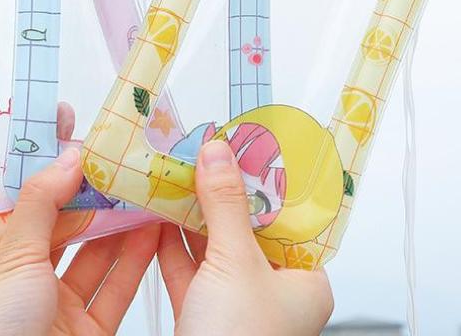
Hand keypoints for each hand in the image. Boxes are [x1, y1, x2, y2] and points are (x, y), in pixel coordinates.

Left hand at [0, 103, 159, 335]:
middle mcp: (25, 279)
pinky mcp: (89, 330)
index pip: (22, 197)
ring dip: (121, 220)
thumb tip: (68, 156)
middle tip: (120, 154)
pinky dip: (136, 258)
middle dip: (93, 190)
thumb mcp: (10, 260)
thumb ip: (40, 205)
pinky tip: (152, 230)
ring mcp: (58, 306)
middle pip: (65, 222)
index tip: (69, 124)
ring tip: (145, 185)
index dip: (45, 161)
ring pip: (96, 252)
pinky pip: (116, 287)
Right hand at [157, 139, 333, 335]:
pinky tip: (157, 218)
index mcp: (304, 279)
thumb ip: (224, 203)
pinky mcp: (205, 316)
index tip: (241, 144)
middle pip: (246, 226)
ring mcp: (238, 304)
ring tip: (173, 177)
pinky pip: (190, 271)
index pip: (288, 213)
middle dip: (219, 192)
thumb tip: (218, 152)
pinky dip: (172, 246)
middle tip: (199, 155)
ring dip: (191, 216)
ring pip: (214, 247)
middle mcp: (275, 291)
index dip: (263, 177)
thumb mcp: (234, 262)